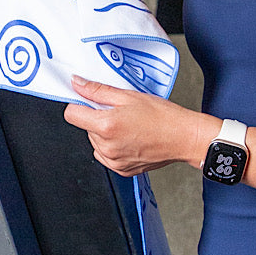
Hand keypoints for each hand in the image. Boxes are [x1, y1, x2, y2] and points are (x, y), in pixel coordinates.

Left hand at [64, 75, 208, 175]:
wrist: (184, 138)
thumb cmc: (163, 117)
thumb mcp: (128, 96)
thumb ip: (97, 90)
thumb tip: (77, 84)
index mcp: (106, 126)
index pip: (71, 114)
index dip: (79, 105)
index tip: (89, 102)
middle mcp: (107, 147)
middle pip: (85, 128)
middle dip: (97, 118)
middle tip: (120, 113)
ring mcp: (114, 161)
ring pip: (95, 142)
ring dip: (105, 134)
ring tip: (129, 127)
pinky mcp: (121, 170)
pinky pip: (106, 156)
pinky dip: (113, 147)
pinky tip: (130, 139)